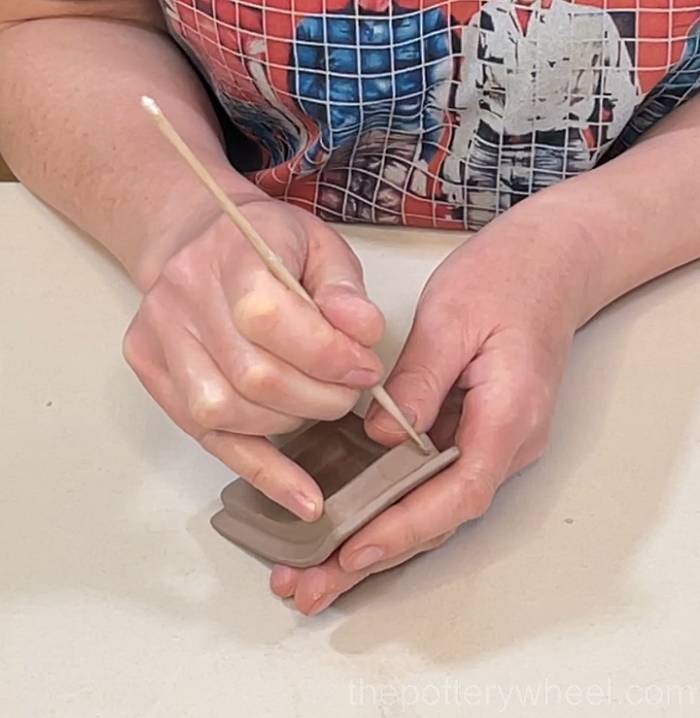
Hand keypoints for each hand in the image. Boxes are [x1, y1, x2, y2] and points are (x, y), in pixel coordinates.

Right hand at [123, 198, 384, 520]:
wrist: (202, 240)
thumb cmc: (268, 243)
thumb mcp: (320, 245)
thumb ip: (344, 288)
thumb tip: (363, 332)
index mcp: (227, 253)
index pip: (268, 316)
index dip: (327, 353)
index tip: (364, 367)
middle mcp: (181, 298)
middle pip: (252, 374)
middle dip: (320, 396)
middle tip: (351, 391)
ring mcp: (161, 341)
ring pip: (227, 413)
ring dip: (292, 423)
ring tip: (321, 405)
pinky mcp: (155, 377)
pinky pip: (211, 440)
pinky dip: (262, 473)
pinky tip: (303, 497)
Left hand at [269, 198, 592, 613]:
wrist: (550, 264)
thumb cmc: (505, 280)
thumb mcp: (452, 318)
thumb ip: (417, 381)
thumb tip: (378, 436)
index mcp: (508, 417)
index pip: (458, 492)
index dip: (404, 529)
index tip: (352, 554)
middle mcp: (507, 444)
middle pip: (441, 518)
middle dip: (377, 557)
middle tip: (311, 588)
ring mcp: (494, 443)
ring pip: (435, 509)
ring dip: (379, 544)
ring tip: (318, 574)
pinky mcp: (475, 433)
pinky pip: (433, 484)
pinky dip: (393, 512)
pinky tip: (354, 525)